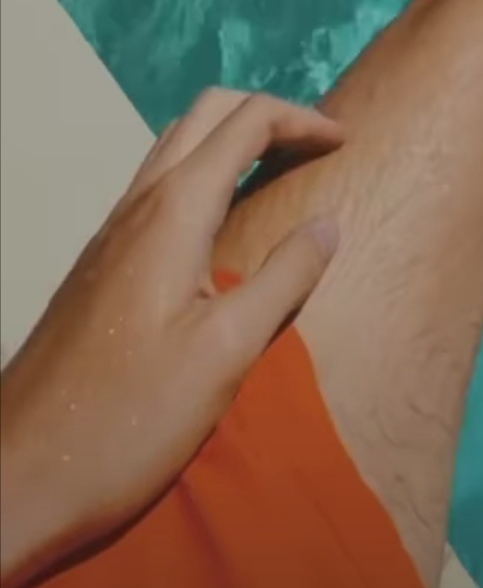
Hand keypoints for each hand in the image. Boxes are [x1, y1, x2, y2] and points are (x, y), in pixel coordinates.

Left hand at [0, 87, 344, 587]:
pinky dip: (202, 174)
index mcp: (174, 210)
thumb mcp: (225, 353)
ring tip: (277, 171)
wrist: (22, 474)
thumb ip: (283, 279)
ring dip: (230, 140)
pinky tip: (221, 226)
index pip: (246, 122)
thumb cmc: (130, 417)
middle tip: (314, 145)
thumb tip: (328, 224)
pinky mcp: (100, 265)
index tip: (345, 142)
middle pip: (206, 115)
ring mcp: (112, 233)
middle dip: (265, 113)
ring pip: (175, 147)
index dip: (301, 119)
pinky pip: (157, 186)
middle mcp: (139, 204)